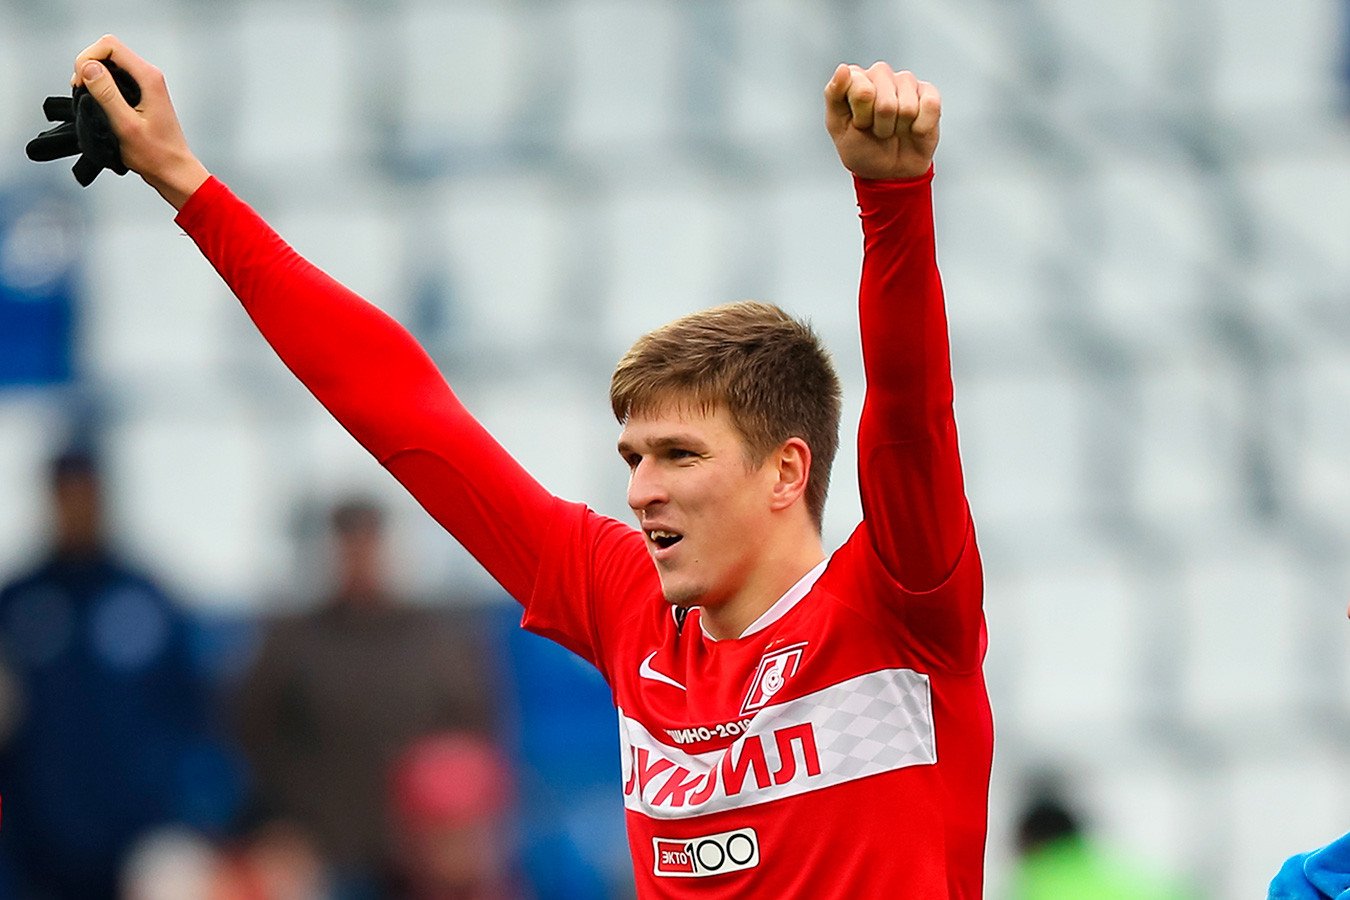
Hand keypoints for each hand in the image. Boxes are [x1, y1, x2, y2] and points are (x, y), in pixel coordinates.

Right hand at [72, 35, 209, 208]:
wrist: (172, 170)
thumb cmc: (155, 154)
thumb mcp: (125, 125)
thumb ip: (107, 94)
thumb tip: (89, 67)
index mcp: (148, 78)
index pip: (109, 45)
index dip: (87, 59)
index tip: (81, 83)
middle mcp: (148, 76)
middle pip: (108, 51)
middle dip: (88, 67)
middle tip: (82, 92)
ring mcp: (144, 84)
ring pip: (109, 65)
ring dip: (92, 79)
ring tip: (89, 101)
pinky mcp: (139, 94)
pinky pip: (114, 79)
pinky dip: (100, 87)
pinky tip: (98, 105)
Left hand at [824, 62, 939, 180]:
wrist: (887, 172)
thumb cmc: (860, 147)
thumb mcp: (837, 126)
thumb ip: (834, 95)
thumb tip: (843, 69)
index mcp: (855, 77)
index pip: (862, 90)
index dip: (862, 117)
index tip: (859, 124)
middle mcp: (881, 73)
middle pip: (886, 102)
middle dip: (880, 125)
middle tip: (876, 130)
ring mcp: (906, 82)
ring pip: (907, 107)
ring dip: (898, 128)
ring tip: (891, 130)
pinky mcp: (929, 95)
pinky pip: (930, 106)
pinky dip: (919, 128)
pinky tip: (913, 129)